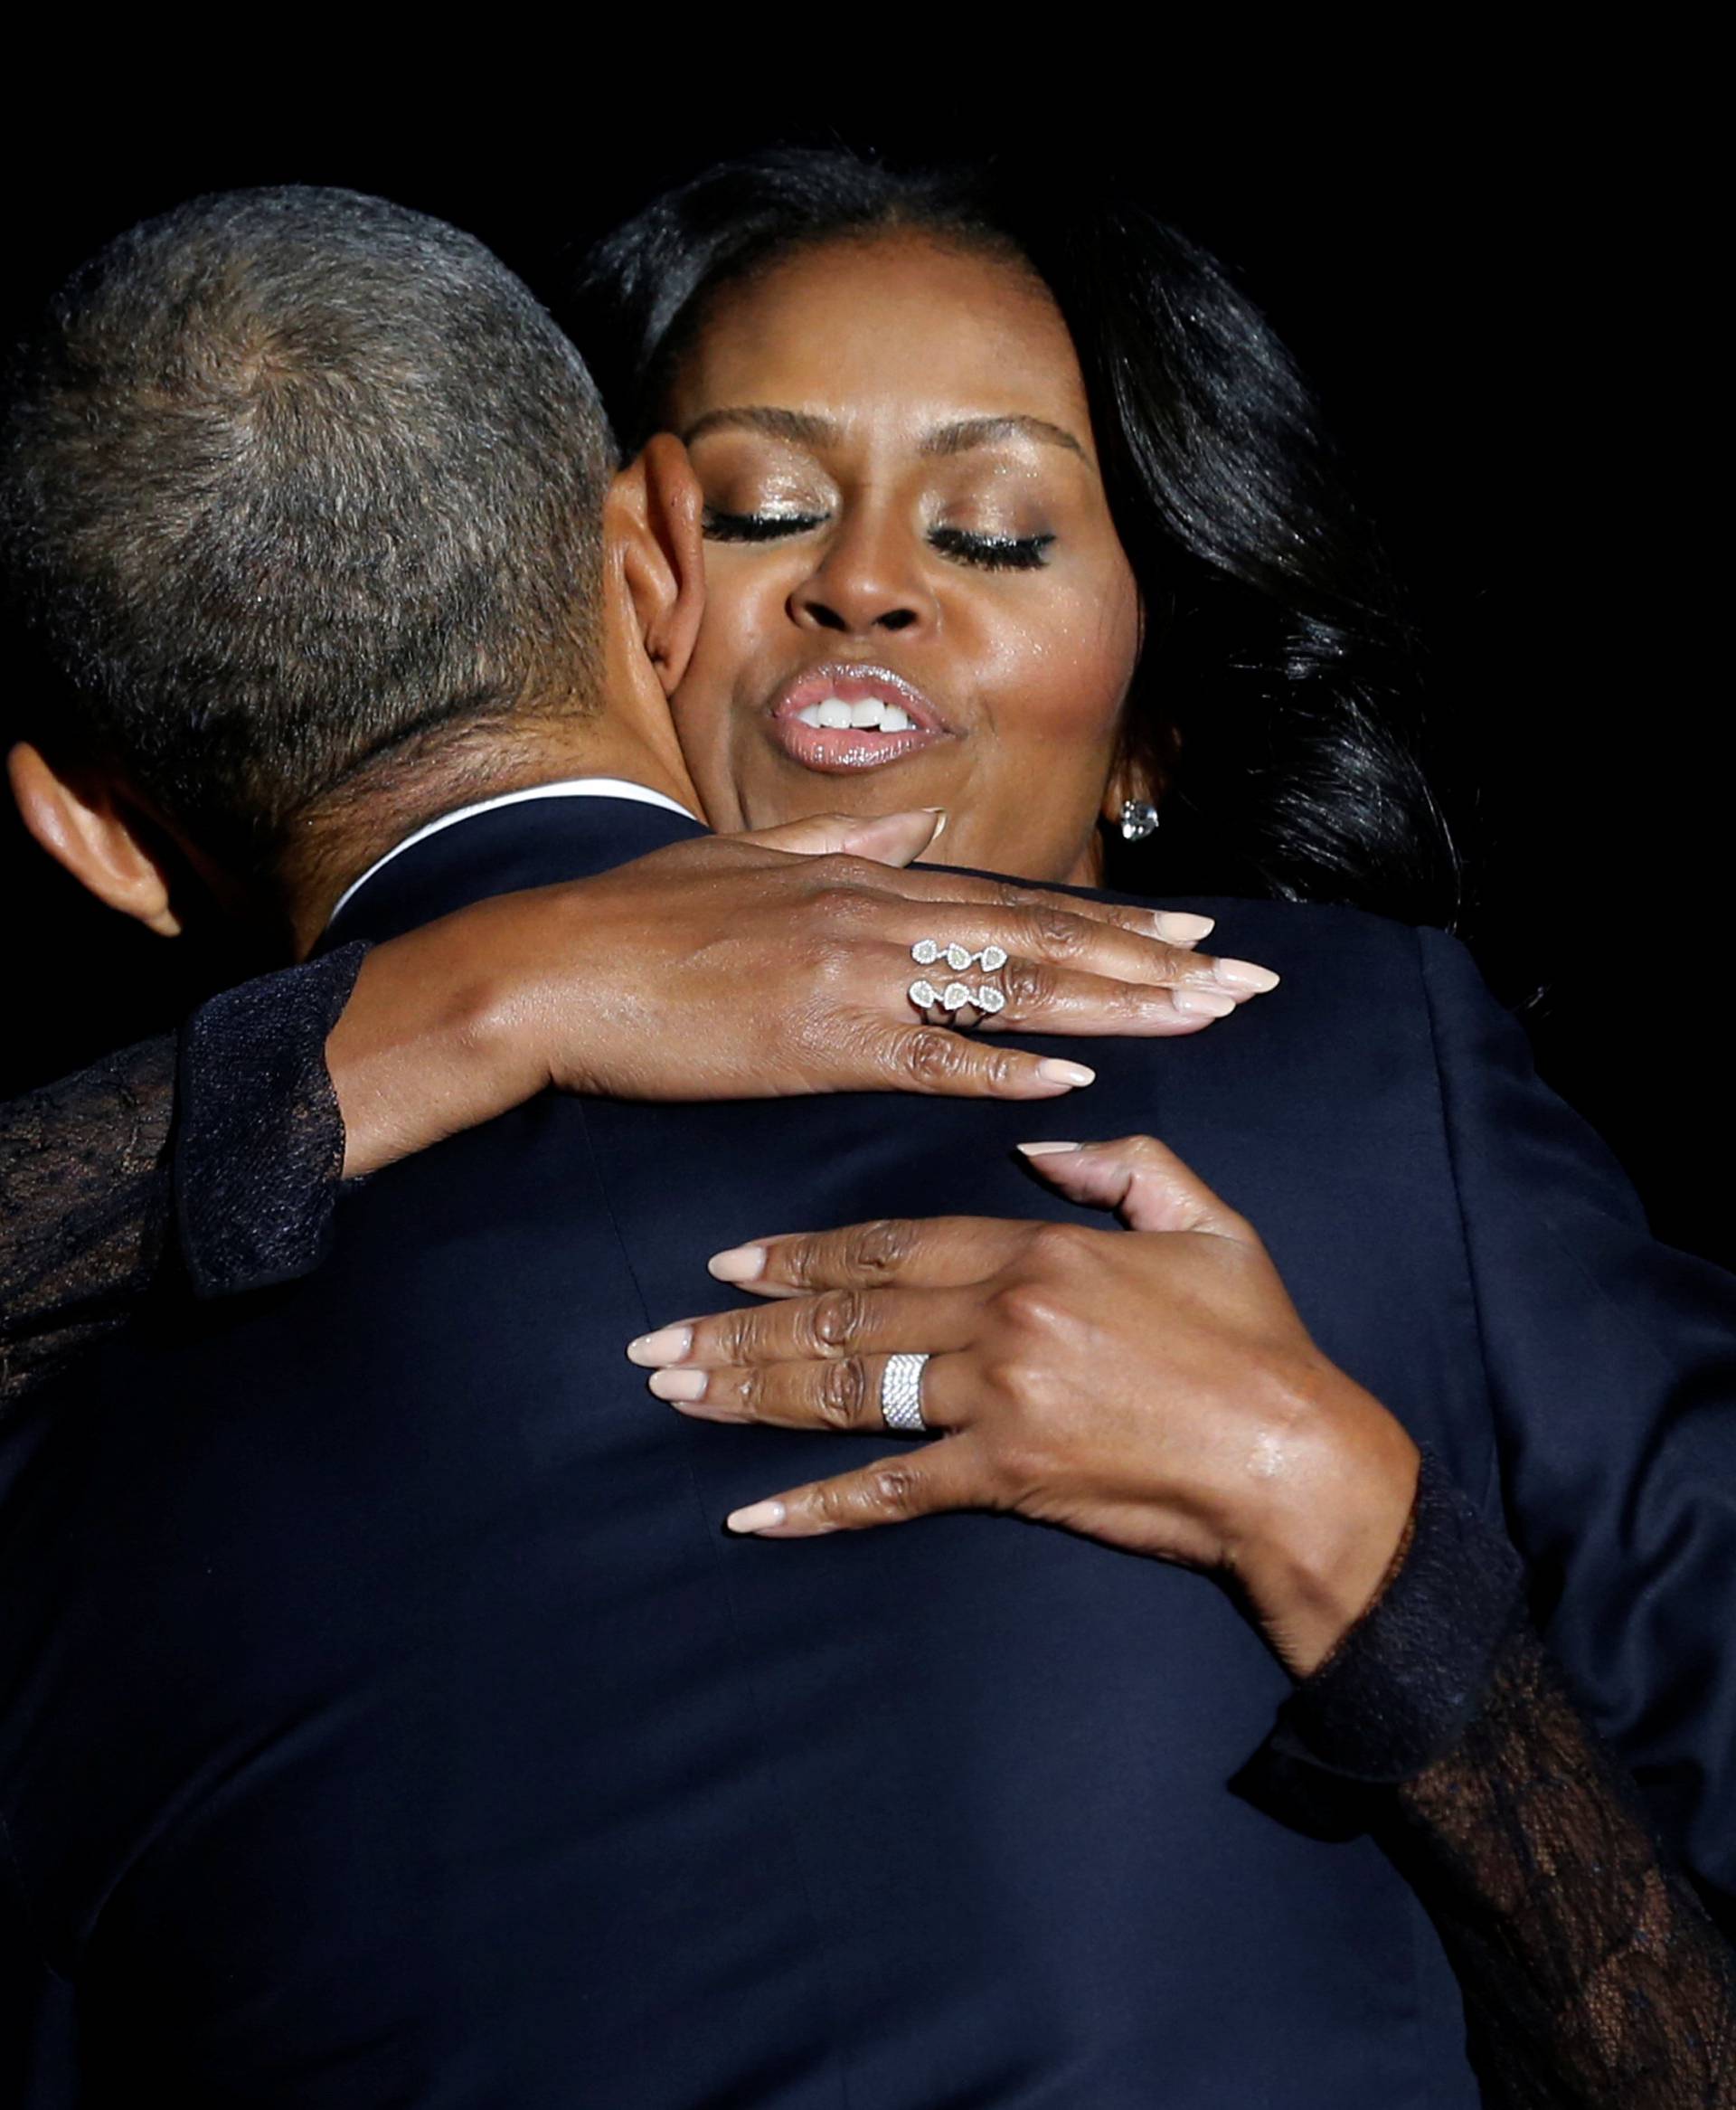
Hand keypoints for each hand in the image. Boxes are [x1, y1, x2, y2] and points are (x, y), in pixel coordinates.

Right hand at [328, 812, 1277, 1174]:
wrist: (550, 968)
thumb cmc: (639, 918)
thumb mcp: (748, 859)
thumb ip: (840, 844)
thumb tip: (915, 831)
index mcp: (863, 879)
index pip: (1017, 904)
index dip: (1115, 922)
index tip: (1195, 932)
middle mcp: (875, 916)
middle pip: (1041, 941)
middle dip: (1152, 963)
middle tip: (1245, 978)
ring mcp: (851, 978)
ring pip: (1008, 990)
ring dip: (1112, 1004)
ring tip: (1200, 1016)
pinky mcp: (812, 1042)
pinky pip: (928, 1055)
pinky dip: (1003, 1063)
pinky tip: (1075, 1073)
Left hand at [627, 1133, 1418, 1676]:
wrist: (1296, 1458)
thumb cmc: (1256, 1339)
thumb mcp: (1203, 1220)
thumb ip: (1120, 1164)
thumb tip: (1040, 1141)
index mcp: (1034, 1251)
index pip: (890, 1242)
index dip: (801, 1252)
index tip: (729, 1261)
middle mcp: (997, 1318)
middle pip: (843, 1315)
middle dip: (740, 1328)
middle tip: (656, 1341)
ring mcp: (995, 1402)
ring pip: (846, 1392)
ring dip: (751, 1396)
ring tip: (676, 1398)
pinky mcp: (1005, 1480)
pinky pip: (893, 1491)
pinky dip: (818, 1505)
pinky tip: (753, 1515)